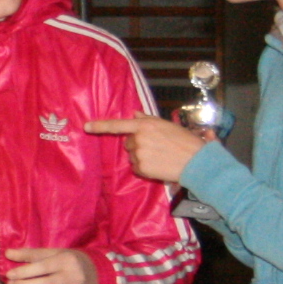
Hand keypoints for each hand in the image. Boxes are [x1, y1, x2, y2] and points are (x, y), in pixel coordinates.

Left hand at [86, 115, 207, 184]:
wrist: (196, 161)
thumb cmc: (185, 140)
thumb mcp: (167, 125)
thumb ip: (148, 120)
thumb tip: (135, 114)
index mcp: (145, 126)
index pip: (118, 125)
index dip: (100, 125)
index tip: (86, 126)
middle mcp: (139, 139)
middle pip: (128, 143)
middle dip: (139, 144)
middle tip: (158, 146)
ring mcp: (139, 154)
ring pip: (133, 156)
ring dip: (142, 156)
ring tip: (161, 156)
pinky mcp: (141, 168)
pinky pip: (137, 168)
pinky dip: (145, 168)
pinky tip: (159, 165)